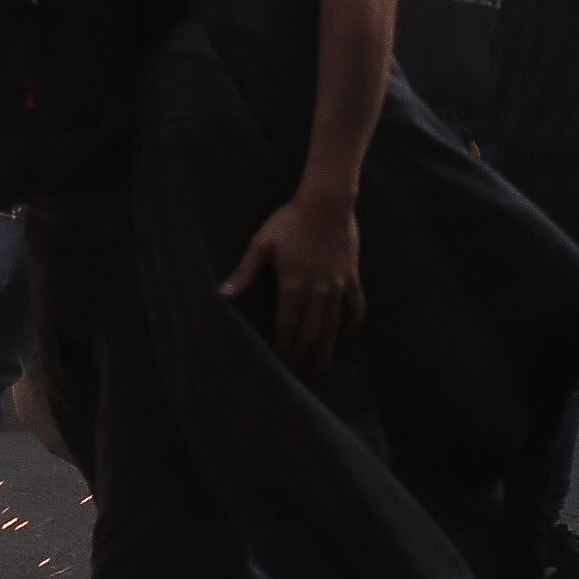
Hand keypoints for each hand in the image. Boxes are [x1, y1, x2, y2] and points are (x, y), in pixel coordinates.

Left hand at [221, 184, 363, 367]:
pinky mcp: (351, 276)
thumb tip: (223, 293)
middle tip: (297, 376)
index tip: (279, 366)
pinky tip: (349, 333)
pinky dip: (352, 320)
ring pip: (332, 325)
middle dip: (302, 356)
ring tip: (320, 367)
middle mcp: (317, 291)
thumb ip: (245, 271)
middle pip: (310, 333)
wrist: (327, 203)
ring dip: (326, 348)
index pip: (287, 327)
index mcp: (293, 286)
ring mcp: (337, 285)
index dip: (283, 349)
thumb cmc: (289, 221)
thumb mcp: (261, 244)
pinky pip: (355, 304)